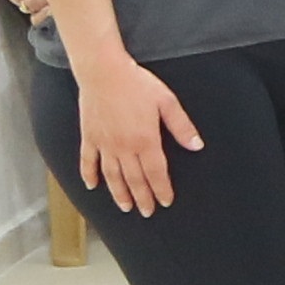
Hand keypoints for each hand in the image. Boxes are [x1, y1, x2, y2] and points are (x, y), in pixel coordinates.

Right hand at [71, 55, 200, 216]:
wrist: (103, 72)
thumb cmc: (138, 84)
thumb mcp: (167, 102)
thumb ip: (181, 126)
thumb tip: (197, 146)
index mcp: (145, 140)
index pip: (155, 173)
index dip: (161, 189)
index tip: (165, 202)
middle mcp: (123, 147)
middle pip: (134, 179)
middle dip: (142, 198)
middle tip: (147, 212)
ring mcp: (104, 143)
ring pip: (112, 175)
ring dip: (119, 193)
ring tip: (125, 207)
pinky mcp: (88, 136)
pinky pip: (87, 160)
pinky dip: (89, 174)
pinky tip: (91, 186)